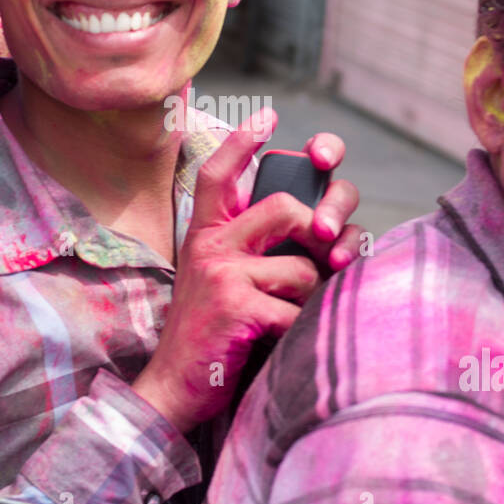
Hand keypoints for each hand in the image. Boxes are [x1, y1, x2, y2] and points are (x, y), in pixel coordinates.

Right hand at [133, 108, 361, 434]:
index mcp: (205, 234)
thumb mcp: (218, 278)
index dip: (243, 141)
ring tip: (287, 318)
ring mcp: (222, 274)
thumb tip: (316, 227)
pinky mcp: (237, 307)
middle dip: (320, 231)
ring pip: (303, 265)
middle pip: (285, 205)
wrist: (174, 388)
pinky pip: (298, 309)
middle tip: (329, 257)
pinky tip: (279, 343)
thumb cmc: (211, 333)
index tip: (268, 115)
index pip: (218, 173)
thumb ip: (250, 247)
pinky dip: (301, 331)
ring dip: (311, 298)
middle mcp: (210, 245)